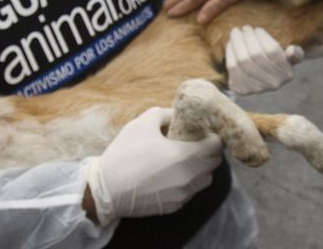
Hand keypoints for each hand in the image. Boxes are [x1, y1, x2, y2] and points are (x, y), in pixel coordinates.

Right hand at [85, 107, 222, 225]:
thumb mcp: (142, 123)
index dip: (213, 136)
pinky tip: (171, 176)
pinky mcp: (174, 207)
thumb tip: (176, 115)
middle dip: (209, 152)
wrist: (106, 190)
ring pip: (205, 180)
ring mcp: (183, 194)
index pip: (216, 145)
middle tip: (196, 144)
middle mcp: (190, 177)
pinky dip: (187, 183)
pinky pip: (190, 193)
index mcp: (186, 155)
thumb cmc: (125, 154)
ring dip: (201, 169)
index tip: (204, 132)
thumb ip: (164, 114)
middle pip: (215, 163)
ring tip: (184, 161)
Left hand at [226, 26, 303, 94]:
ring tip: (236, 32)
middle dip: (248, 38)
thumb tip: (292, 51)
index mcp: (287, 74)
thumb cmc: (277, 61)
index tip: (258, 29)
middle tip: (245, 28)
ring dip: (237, 43)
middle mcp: (273, 84)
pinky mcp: (241, 89)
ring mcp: (256, 88)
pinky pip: (232, 67)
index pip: (272, 51)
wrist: (263, 78)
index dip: (263, 37)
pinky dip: (230, 52)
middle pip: (255, 56)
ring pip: (242, 61)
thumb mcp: (291, 56)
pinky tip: (231, 43)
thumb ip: (296, 53)